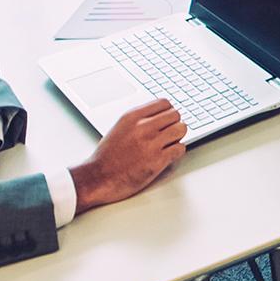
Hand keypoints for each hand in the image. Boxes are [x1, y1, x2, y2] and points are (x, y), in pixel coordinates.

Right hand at [70, 97, 188, 212]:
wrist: (98, 177)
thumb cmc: (107, 156)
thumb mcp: (120, 127)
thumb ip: (139, 119)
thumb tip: (159, 115)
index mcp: (133, 116)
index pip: (164, 103)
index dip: (168, 111)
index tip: (166, 119)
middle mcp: (143, 127)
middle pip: (175, 114)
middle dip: (174, 124)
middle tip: (168, 133)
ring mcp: (152, 144)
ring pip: (181, 129)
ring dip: (178, 137)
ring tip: (169, 143)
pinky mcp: (158, 161)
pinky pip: (180, 148)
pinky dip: (177, 151)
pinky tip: (168, 155)